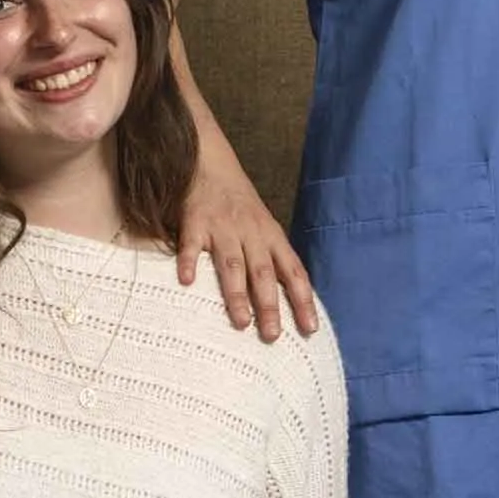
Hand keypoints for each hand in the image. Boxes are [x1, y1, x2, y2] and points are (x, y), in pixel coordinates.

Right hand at [170, 159, 320, 343]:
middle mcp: (251, 233)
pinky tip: (187, 282)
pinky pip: (192, 244)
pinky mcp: (195, 220)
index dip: (303, 301)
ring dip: (237, 294)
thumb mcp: (265, 227)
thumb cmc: (240, 204)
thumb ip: (274, 259)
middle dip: (270, 305)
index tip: (310, 329)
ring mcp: (223, 227)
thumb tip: (292, 301)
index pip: (294, 272)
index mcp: (272, 236)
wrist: (210, 161)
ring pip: (233, 264)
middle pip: (264, 273)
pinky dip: (189, 262)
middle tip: (272, 336)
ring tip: (241, 323)